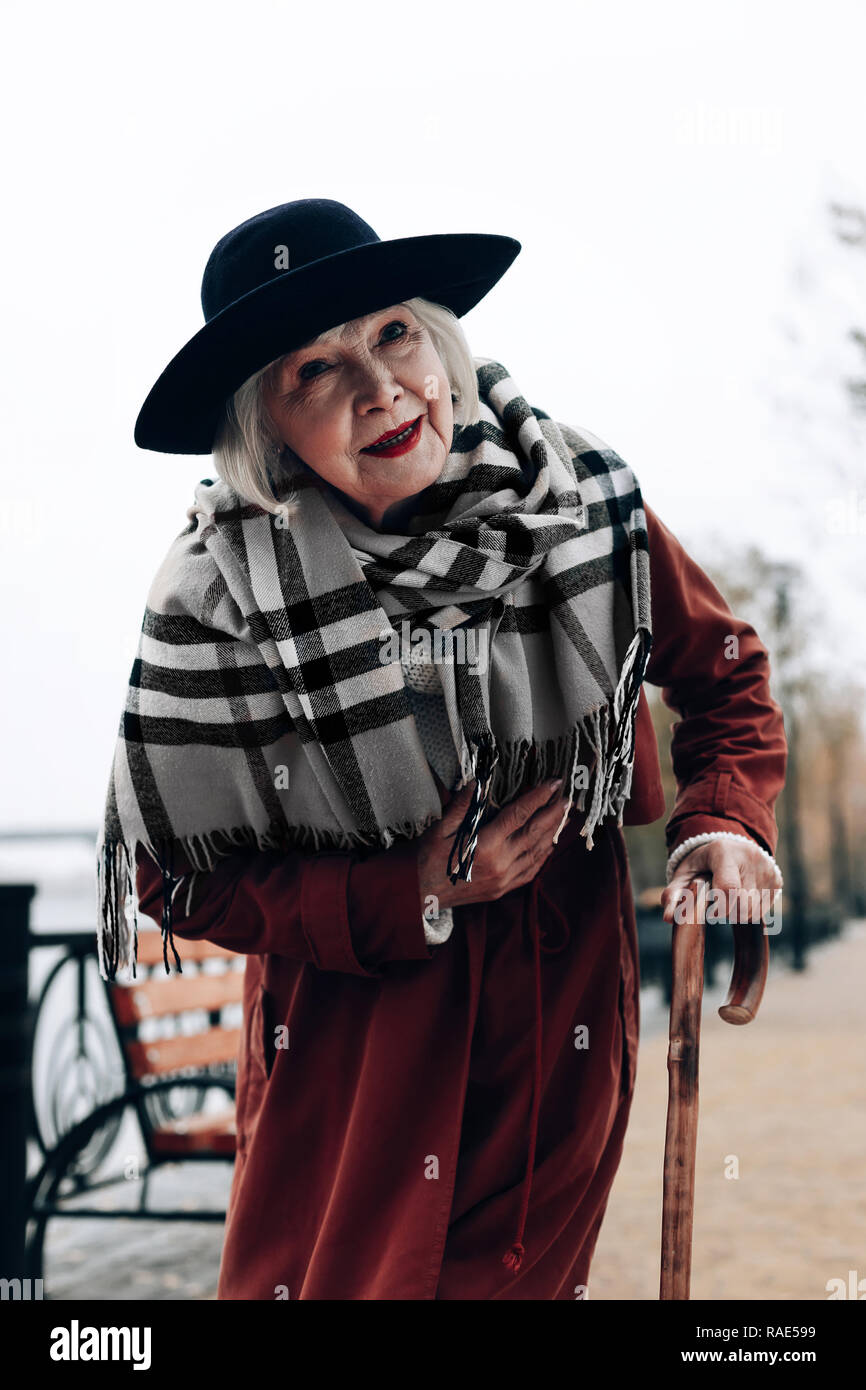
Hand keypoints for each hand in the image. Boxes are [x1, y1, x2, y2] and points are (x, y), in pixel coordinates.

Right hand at [416, 777, 568, 911]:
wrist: (420, 894)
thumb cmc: (427, 859)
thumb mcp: (439, 828)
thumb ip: (462, 805)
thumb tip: (478, 782)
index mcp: (485, 844)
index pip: (519, 815)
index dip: (538, 797)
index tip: (553, 783)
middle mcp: (500, 862)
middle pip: (535, 833)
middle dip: (553, 813)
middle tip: (567, 797)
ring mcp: (504, 879)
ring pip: (537, 852)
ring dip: (553, 833)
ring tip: (564, 817)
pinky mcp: (503, 889)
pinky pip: (531, 871)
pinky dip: (543, 856)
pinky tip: (549, 845)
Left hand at [660, 837, 781, 925]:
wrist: (731, 847)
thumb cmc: (703, 863)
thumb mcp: (685, 873)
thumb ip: (674, 893)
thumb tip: (668, 919)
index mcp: (724, 852)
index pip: (729, 888)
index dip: (719, 907)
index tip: (711, 910)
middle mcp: (750, 857)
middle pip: (742, 905)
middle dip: (728, 912)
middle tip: (718, 904)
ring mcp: (767, 868)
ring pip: (754, 911)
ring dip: (739, 914)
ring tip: (729, 900)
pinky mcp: (777, 879)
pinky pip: (764, 909)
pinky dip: (751, 911)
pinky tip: (742, 898)